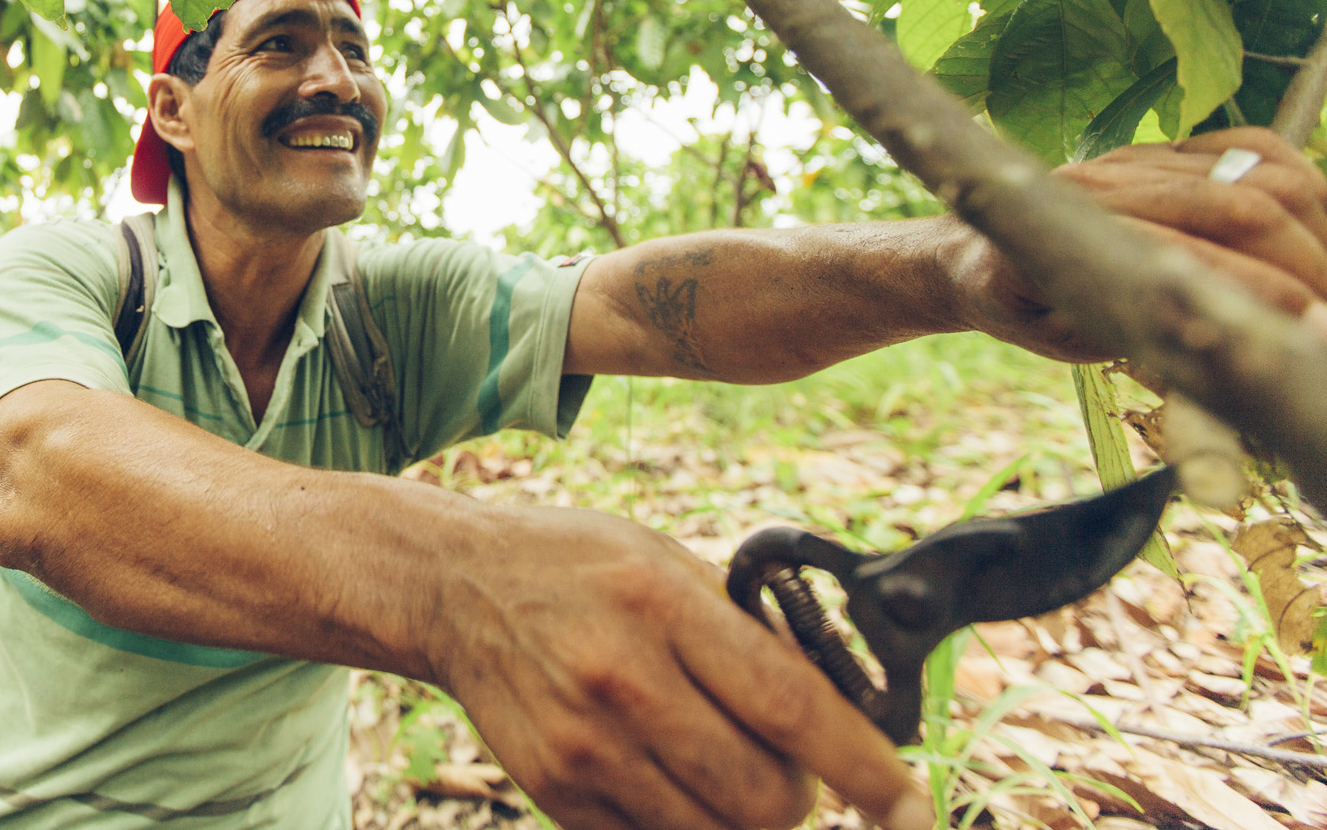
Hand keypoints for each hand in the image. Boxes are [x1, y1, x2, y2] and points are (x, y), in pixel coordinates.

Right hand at [428, 505, 929, 829]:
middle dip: (803, 798)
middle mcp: (622, 677)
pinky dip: (687, 826)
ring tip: (731, 771)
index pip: (791, 705)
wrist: (455, 586)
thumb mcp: (665, 559)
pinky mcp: (555, 791)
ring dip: (748, 818)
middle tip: (790, 768)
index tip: (908, 805)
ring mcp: (584, 744)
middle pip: (763, 795)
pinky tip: (673, 777)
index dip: (864, 766)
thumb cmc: (577, 564)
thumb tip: (840, 704)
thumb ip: (746, 627)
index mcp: (661, 603)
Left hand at [953, 127, 1326, 359]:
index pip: (1191, 256)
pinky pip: (1255, 148)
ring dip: (1314, 226)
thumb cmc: (1022, 306)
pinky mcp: (1161, 149)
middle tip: (1325, 310)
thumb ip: (1132, 341)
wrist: (972, 247)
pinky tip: (1308, 225)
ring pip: (1262, 173)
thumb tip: (1217, 358)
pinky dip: (1299, 182)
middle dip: (1307, 261)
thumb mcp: (1067, 340)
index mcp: (1072, 233)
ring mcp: (1137, 157)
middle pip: (1244, 205)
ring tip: (1324, 276)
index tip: (1307, 325)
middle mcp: (1107, 180)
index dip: (1262, 293)